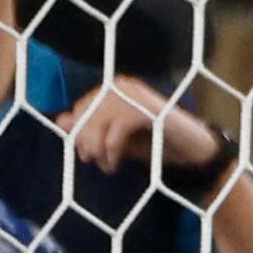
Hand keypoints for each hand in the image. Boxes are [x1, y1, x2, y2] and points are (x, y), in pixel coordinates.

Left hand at [64, 75, 222, 177]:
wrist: (191, 151)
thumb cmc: (153, 143)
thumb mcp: (115, 138)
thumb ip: (90, 129)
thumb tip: (61, 120)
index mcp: (114, 88)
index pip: (81, 107)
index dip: (78, 133)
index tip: (86, 155)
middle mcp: (122, 85)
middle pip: (86, 113)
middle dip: (85, 142)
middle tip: (95, 162)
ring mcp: (135, 95)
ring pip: (97, 122)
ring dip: (97, 150)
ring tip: (107, 166)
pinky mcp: (146, 109)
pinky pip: (115, 131)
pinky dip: (111, 152)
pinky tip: (115, 163)